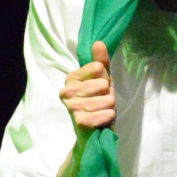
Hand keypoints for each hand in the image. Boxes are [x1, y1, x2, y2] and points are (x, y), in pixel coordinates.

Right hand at [55, 41, 114, 176]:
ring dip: (110, 107)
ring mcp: (71, 107)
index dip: (105, 79)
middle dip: (108, 94)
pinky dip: (109, 117)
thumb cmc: (98, 104)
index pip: (98, 67)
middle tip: (101, 103)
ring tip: (102, 112)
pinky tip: (103, 120)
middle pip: (103, 83)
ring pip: (107, 99)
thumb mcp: (102, 80)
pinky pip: (106, 113)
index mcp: (70, 78)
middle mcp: (66, 91)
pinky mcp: (79, 122)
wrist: (94, 134)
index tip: (100, 89)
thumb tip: (99, 43)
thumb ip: (101, 62)